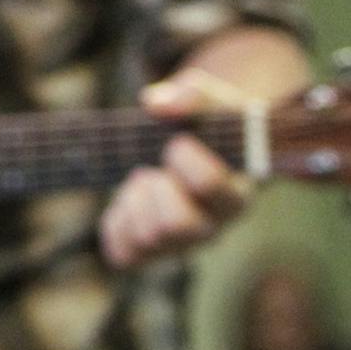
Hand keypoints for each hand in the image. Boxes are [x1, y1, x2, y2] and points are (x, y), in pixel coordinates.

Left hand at [97, 70, 254, 268]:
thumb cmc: (208, 122)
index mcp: (235, 193)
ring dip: (134, 202)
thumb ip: (190, 95)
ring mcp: (181, 243)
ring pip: (147, 239)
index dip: (185, 159)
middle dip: (156, 188)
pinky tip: (127, 199)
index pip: (211, 187)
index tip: (177, 141)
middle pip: (177, 226)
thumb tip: (155, 104)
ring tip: (143, 178)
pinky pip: (122, 254)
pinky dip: (115, 225)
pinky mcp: (150, 250)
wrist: (199, 145)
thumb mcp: (209, 98)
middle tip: (155, 167)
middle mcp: (212, 227)